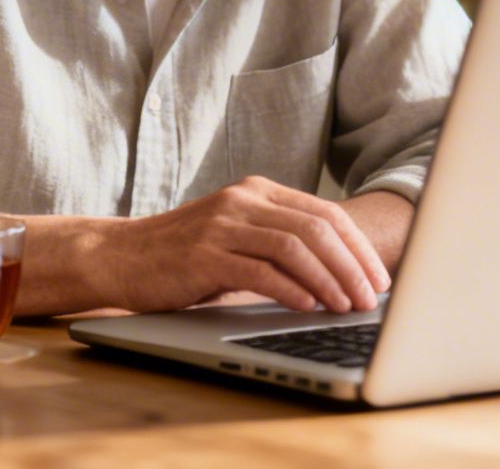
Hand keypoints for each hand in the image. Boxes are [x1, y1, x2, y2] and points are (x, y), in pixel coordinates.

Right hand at [101, 176, 391, 313]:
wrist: (120, 256)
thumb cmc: (183, 256)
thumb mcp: (236, 237)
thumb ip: (278, 244)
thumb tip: (339, 276)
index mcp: (257, 192)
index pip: (325, 214)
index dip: (358, 247)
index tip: (379, 278)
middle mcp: (243, 200)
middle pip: (316, 228)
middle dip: (352, 265)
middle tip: (371, 298)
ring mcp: (222, 224)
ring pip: (294, 246)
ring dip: (329, 280)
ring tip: (347, 306)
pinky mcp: (204, 254)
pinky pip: (259, 271)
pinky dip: (291, 290)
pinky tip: (308, 307)